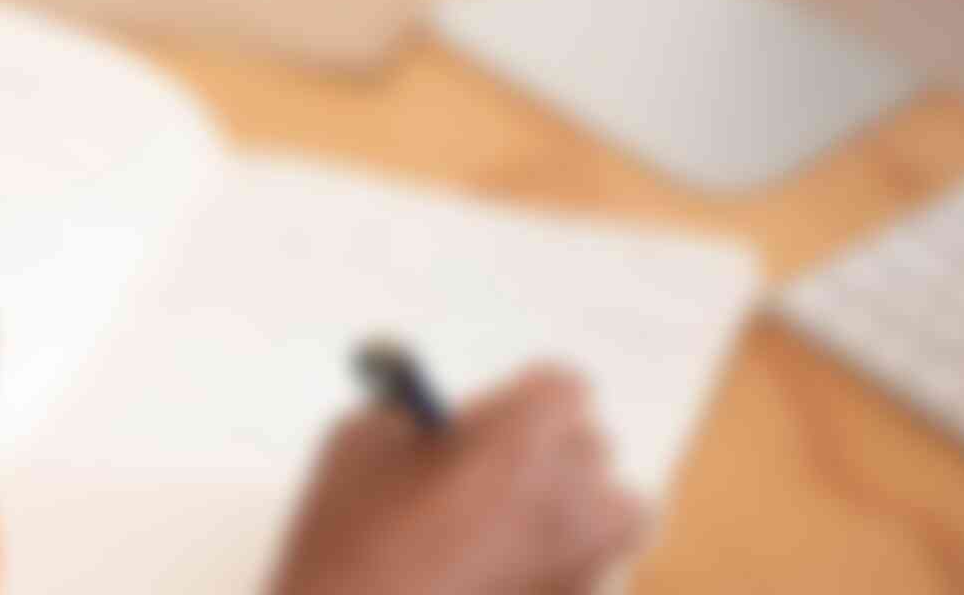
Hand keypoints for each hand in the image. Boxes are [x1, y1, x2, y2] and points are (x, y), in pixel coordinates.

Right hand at [269, 367, 646, 594]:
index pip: (565, 389)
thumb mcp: (357, 446)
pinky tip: (498, 580)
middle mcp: (568, 503)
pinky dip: (557, 571)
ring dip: (578, 511)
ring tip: (515, 529)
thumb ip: (410, 418)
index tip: (492, 417)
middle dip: (548, 451)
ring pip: (617, 517)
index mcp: (520, 445)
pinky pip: (590, 576)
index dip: (528, 399)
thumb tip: (438, 425)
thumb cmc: (346, 544)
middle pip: (592, 449)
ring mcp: (581, 571)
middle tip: (493, 471)